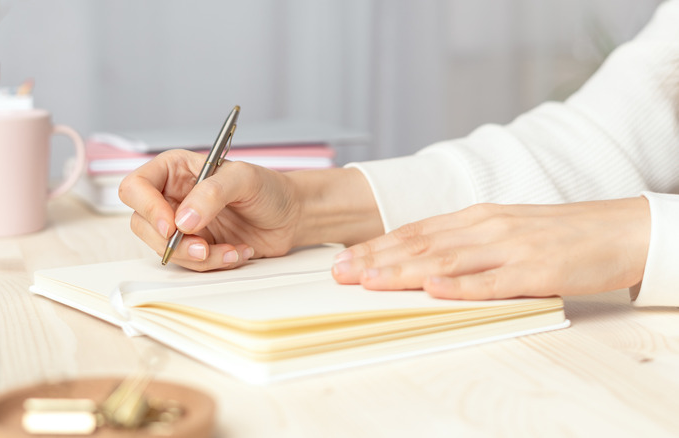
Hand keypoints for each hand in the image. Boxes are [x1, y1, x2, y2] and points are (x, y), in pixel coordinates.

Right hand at [119, 149, 301, 270]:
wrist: (291, 216)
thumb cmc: (268, 188)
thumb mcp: (244, 179)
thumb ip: (212, 193)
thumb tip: (183, 219)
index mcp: (174, 170)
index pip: (136, 187)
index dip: (147, 208)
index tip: (172, 225)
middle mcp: (171, 197)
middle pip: (142, 224)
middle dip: (172, 242)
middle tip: (203, 246)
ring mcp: (181, 225)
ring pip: (164, 250)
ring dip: (197, 257)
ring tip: (232, 250)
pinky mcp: (195, 247)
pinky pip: (188, 264)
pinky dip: (213, 264)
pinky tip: (237, 252)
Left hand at [331, 197, 650, 298]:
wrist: (618, 229)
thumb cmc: (558, 233)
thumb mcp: (503, 230)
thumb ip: (465, 241)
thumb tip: (424, 260)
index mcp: (476, 218)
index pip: (415, 232)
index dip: (377, 246)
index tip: (345, 259)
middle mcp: (485, 228)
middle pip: (420, 245)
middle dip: (375, 259)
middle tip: (339, 273)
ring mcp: (508, 249)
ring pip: (446, 261)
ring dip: (403, 272)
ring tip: (368, 281)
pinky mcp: (534, 272)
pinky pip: (491, 282)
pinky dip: (459, 287)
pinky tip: (432, 290)